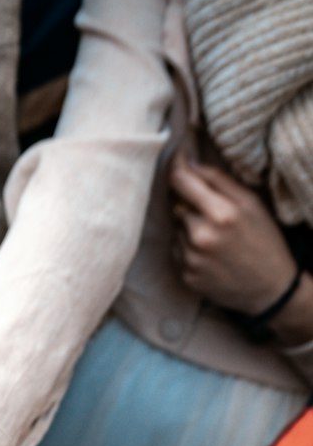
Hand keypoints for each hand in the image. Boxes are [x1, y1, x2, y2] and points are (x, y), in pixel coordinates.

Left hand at [169, 155, 296, 315]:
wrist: (269, 289)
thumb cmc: (264, 240)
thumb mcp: (252, 204)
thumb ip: (219, 181)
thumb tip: (189, 162)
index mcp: (221, 213)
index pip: (181, 180)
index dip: (175, 165)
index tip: (176, 156)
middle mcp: (201, 236)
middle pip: (177, 204)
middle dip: (191, 204)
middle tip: (214, 214)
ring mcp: (190, 258)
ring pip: (177, 228)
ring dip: (189, 227)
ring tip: (216, 238)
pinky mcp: (185, 275)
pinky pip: (176, 250)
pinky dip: (187, 248)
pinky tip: (210, 254)